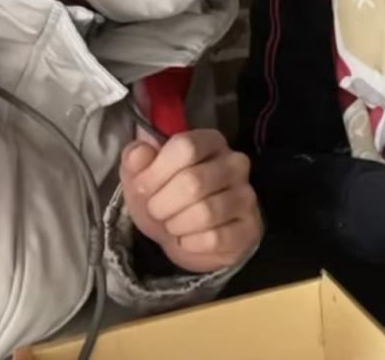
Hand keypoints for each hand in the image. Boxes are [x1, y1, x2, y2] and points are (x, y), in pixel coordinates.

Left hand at [119, 129, 261, 272]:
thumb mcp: (142, 176)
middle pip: (192, 182)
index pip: (185, 147)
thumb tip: (139, 153)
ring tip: (172, 224)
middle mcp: (235, 163)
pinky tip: (187, 239)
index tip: (143, 187)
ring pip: (205, 213)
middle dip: (162, 204)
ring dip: (176, 225)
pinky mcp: (249, 228)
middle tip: (156, 211)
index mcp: (210, 141)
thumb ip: (135, 159)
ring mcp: (246, 196)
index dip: (156, 172)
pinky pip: (215, 239)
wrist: (184, 236)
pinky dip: (190, 244)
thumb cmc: (165, 197)